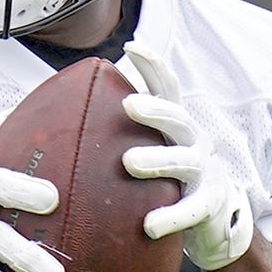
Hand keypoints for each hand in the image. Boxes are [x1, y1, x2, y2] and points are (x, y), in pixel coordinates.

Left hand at [121, 43, 253, 270]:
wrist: (212, 219)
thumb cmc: (167, 178)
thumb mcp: (150, 148)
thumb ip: (117, 133)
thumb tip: (59, 116)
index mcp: (176, 125)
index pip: (168, 88)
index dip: (153, 66)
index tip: (131, 46)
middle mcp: (193, 142)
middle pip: (178, 120)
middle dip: (156, 110)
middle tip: (129, 105)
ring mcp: (204, 173)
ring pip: (185, 162)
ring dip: (159, 160)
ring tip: (130, 162)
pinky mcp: (209, 205)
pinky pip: (191, 210)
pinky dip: (172, 217)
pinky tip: (150, 225)